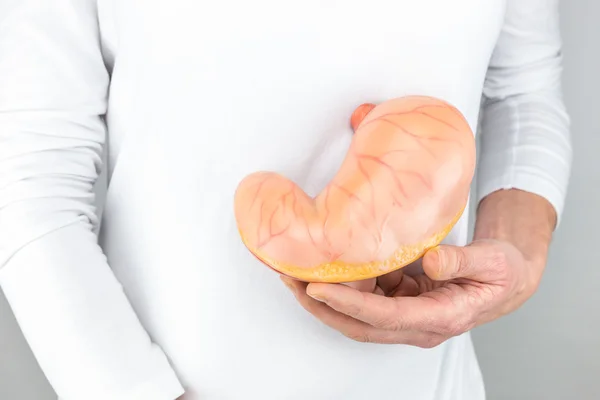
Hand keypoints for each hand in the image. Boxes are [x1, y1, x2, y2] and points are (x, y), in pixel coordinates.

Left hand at [281, 189, 554, 346]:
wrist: (506, 279)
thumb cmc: (502, 272)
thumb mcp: (493, 263)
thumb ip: (463, 261)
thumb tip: (432, 261)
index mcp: (440, 317)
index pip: (384, 316)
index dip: (349, 304)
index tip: (318, 288)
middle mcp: (417, 324)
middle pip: (359, 324)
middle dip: (321, 306)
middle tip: (291, 280)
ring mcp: (407, 316)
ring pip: (356, 315)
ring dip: (324, 298)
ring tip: (294, 273)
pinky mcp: (401, 302)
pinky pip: (365, 299)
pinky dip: (342, 286)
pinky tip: (324, 267)